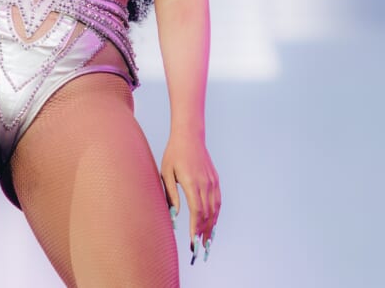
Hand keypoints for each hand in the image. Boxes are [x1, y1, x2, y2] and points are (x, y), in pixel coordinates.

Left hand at [160, 132, 220, 261]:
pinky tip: (213, 223)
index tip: (193, 242)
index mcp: (192, 183)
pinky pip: (218, 201)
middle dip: (204, 233)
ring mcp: (212, 182)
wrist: (189, 136)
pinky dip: (216, 214)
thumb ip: (171, 194)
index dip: (196, 228)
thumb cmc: (174, 154)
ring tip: (207, 241)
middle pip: (207, 214)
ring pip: (215, 209)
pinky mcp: (215, 180)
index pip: (196, 211)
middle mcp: (205, 184)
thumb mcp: (166, 172)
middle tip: (200, 248)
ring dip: (212, 226)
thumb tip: (174, 214)